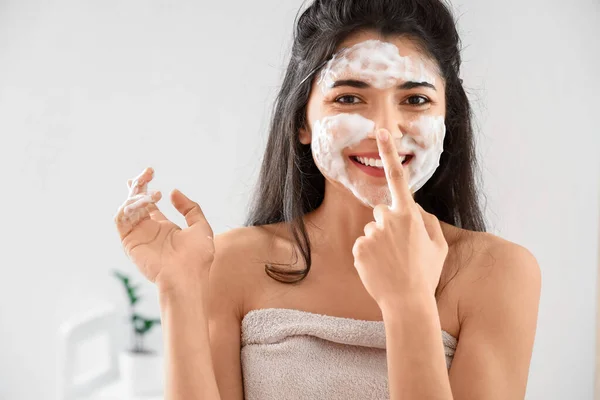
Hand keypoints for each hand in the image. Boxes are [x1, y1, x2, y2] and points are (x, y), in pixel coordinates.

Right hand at [113, 167, 214, 294]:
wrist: (187, 276)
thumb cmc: (198, 257)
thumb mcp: (200, 227)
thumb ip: (190, 208)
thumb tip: (173, 192)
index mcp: (164, 227)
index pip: (149, 203)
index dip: (146, 186)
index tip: (150, 171)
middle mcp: (148, 230)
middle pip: (135, 202)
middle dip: (137, 185)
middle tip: (147, 172)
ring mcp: (138, 236)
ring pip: (127, 208)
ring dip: (137, 195)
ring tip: (153, 193)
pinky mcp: (129, 242)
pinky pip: (121, 220)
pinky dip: (129, 207)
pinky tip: (146, 202)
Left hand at [352, 129, 448, 305]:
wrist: (407, 302)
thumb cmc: (426, 274)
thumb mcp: (439, 246)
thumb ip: (429, 222)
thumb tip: (416, 210)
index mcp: (409, 215)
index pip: (398, 178)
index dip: (389, 153)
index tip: (381, 132)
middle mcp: (387, 219)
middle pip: (381, 211)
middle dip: (387, 224)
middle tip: (399, 249)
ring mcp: (371, 233)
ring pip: (372, 230)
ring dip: (379, 242)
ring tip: (391, 262)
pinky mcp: (358, 248)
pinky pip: (362, 245)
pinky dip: (368, 255)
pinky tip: (379, 268)